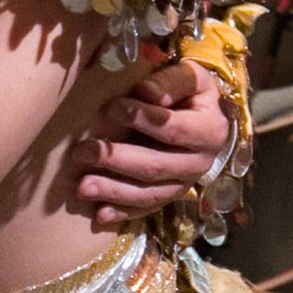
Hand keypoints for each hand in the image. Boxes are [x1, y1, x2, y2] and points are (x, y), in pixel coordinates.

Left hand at [75, 53, 231, 219]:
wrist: (203, 118)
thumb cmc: (191, 93)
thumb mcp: (191, 77)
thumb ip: (171, 82)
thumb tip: (147, 92)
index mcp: (210, 131)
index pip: (173, 128)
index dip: (142, 119)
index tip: (111, 108)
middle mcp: (200, 164)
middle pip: (157, 166)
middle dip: (117, 160)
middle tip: (82, 151)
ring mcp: (184, 185)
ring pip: (149, 194)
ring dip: (114, 191)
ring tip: (83, 187)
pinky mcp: (169, 198)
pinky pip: (146, 209)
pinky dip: (122, 212)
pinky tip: (99, 214)